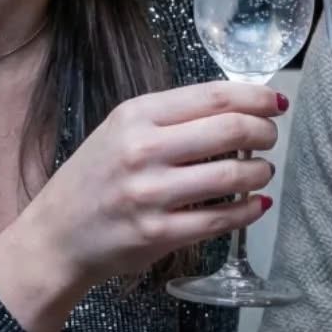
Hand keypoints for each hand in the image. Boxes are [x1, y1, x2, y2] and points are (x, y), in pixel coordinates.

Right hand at [0, 81, 282, 331]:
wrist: (55, 236)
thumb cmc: (95, 178)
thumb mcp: (121, 130)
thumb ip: (172, 118)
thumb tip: (238, 108)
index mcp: (136, 115)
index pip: (214, 96)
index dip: (256, 97)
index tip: (276, 102)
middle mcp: (143, 150)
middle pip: (230, 130)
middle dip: (264, 132)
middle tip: (270, 138)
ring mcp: (151, 194)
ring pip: (232, 175)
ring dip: (260, 171)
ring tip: (262, 171)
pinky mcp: (159, 234)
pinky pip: (221, 218)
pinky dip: (248, 210)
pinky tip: (255, 204)